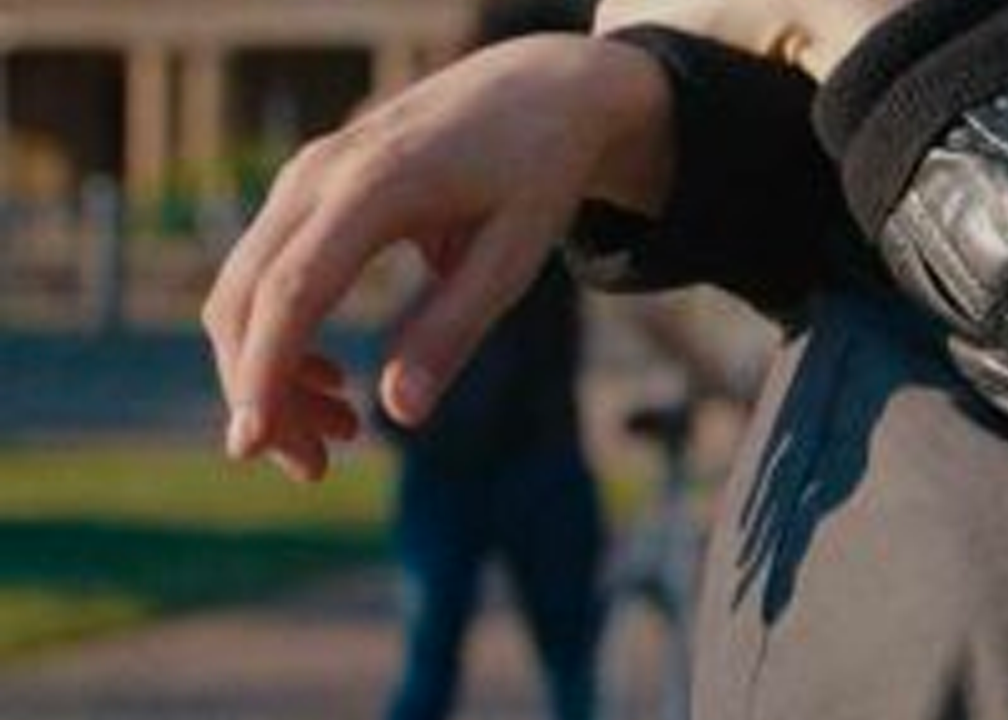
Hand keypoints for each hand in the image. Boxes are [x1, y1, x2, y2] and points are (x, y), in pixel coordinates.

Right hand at [199, 36, 672, 480]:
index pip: (292, 289)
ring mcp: (301, 180)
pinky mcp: (303, 193)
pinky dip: (280, 337)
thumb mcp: (516, 253)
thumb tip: (400, 412)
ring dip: (269, 374)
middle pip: (245, 298)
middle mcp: (317, 177)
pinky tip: (334, 384)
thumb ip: (456, 327)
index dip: (265, 370)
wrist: (532, 94)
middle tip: (314, 470)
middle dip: (260, 393)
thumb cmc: (534, 174)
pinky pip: (265, 274)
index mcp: (374, 187)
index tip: (252, 444)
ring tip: (338, 436)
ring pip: (242, 292)